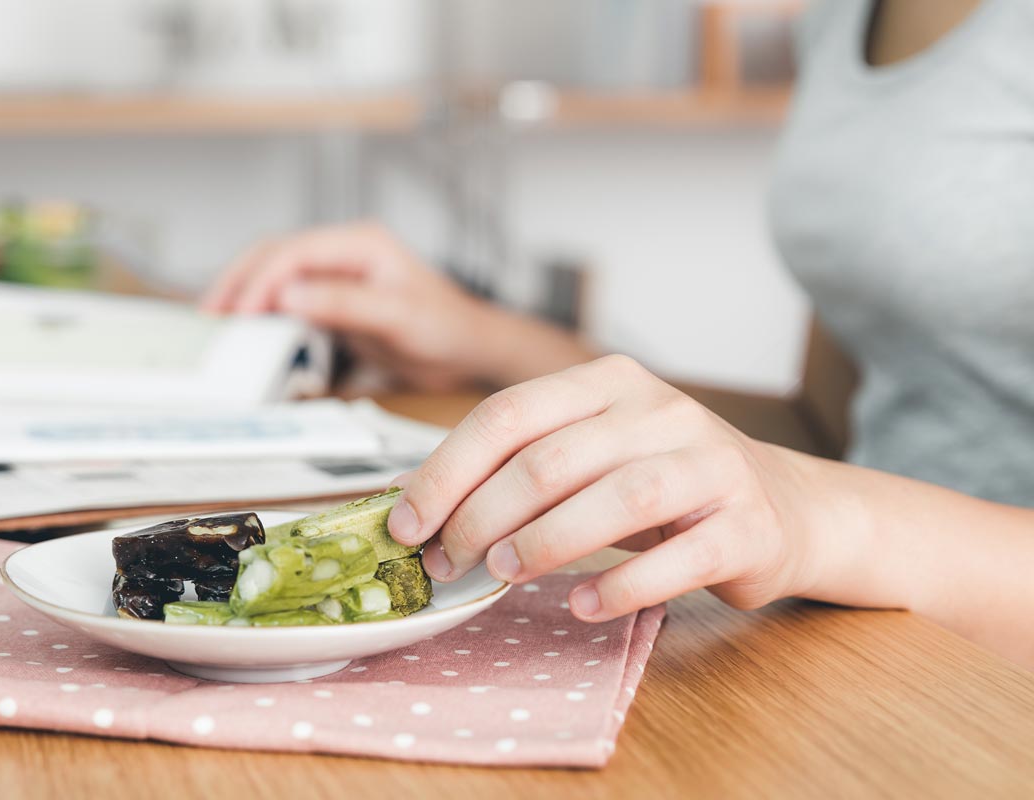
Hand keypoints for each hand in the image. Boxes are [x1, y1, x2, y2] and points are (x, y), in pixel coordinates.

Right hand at [202, 221, 499, 389]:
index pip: (294, 251)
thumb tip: (288, 296)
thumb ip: (344, 303)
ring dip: (244, 296)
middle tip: (210, 317)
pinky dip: (261, 313)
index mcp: (360, 243)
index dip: (261, 281)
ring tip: (217, 324)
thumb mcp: (398, 317)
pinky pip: (287, 301)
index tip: (241, 313)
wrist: (469, 349)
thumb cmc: (446, 327)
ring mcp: (336, 276)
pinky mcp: (333, 302)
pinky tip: (245, 331)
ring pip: (274, 276)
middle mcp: (343, 253)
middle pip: (274, 255)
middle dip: (238, 282)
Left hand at [387, 355, 850, 621]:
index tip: (406, 523)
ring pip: (614, 500)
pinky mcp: (747, 526)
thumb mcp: (591, 454)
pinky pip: (676, 560)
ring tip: (501, 574)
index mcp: (609, 382)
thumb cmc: (665, 484)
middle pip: (550, 460)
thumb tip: (416, 500)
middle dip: (481, 516)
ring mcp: (712, 464)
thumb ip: (516, 465)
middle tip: (448, 563)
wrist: (785, 508)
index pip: (509, 415)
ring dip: (543, 544)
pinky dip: (620, 587)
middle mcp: (662, 410)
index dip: (447, 472)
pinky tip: (581, 604)